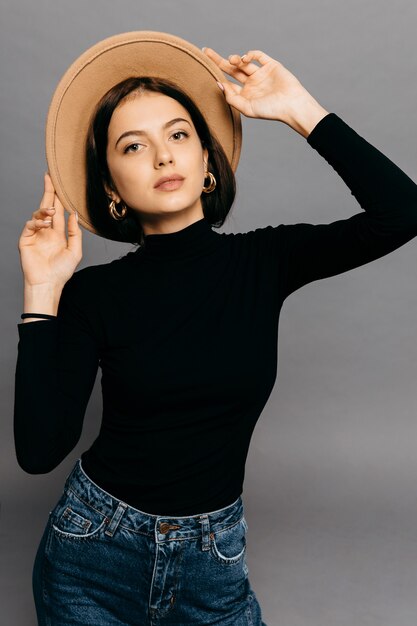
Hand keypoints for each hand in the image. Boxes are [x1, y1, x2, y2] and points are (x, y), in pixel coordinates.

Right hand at [18, 172, 81, 287]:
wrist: (48, 283)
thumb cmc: (62, 271)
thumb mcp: (75, 250)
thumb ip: (75, 232)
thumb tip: (73, 214)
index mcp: (58, 232)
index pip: (58, 210)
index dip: (58, 197)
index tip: (59, 182)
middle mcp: (46, 231)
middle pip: (46, 206)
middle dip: (48, 191)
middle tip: (49, 176)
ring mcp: (35, 234)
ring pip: (38, 214)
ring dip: (44, 209)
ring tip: (51, 210)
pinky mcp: (26, 240)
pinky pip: (30, 225)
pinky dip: (37, 222)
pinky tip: (45, 224)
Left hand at [202, 47, 324, 129]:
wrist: (291, 104)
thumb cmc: (270, 110)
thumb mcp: (246, 108)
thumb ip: (231, 98)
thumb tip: (218, 84)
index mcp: (245, 95)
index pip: (228, 84)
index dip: (218, 77)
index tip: (210, 74)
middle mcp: (252, 84)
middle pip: (232, 70)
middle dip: (219, 61)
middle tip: (206, 52)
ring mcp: (261, 74)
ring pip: (243, 62)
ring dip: (235, 59)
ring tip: (232, 60)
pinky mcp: (270, 65)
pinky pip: (258, 55)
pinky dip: (250, 54)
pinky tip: (245, 59)